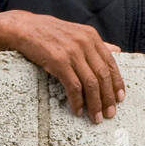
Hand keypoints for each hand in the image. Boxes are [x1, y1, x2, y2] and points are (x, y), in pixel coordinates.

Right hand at [0, 10, 124, 123]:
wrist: (24, 27)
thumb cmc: (49, 32)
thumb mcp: (76, 33)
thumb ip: (96, 43)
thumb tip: (116, 51)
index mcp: (91, 37)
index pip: (111, 63)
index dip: (117, 83)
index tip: (120, 98)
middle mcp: (85, 43)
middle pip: (103, 76)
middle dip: (108, 98)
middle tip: (109, 114)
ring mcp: (72, 52)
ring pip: (91, 83)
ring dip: (95, 104)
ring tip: (95, 117)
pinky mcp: (58, 61)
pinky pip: (73, 86)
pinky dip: (77, 101)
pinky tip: (77, 110)